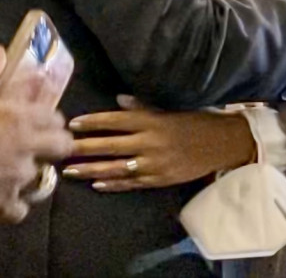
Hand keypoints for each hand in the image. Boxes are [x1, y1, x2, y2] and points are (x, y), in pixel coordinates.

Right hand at [0, 46, 73, 224]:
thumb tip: (0, 52)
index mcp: (20, 119)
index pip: (57, 118)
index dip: (49, 119)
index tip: (37, 120)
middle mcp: (27, 149)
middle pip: (62, 148)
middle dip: (54, 145)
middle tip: (34, 145)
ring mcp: (18, 181)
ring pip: (40, 177)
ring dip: (29, 172)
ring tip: (7, 170)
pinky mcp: (4, 208)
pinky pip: (21, 207)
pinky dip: (13, 203)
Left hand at [65, 96, 255, 191]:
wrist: (223, 143)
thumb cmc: (197, 120)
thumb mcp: (171, 109)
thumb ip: (144, 107)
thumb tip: (118, 101)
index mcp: (153, 120)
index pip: (115, 121)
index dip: (93, 122)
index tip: (73, 123)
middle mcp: (150, 141)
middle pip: (110, 145)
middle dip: (84, 148)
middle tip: (61, 150)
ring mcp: (154, 163)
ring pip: (116, 167)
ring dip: (92, 169)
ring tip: (71, 171)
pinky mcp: (160, 179)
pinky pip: (132, 183)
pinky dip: (114, 184)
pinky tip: (97, 184)